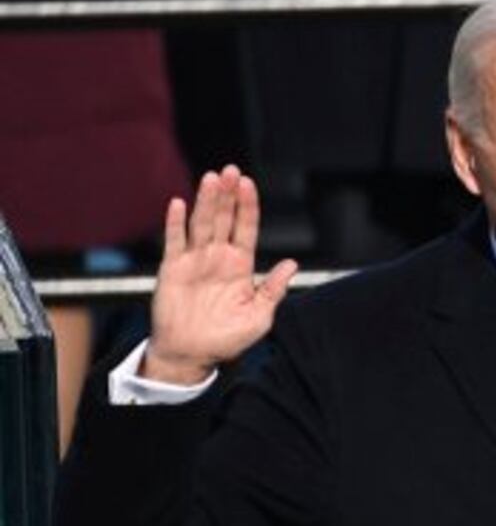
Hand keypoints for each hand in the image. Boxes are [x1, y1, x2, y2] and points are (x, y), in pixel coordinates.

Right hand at [142, 166, 296, 384]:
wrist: (192, 354)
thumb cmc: (227, 338)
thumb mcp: (259, 316)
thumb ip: (273, 289)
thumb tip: (292, 264)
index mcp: (240, 265)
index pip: (246, 228)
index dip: (248, 206)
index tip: (249, 184)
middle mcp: (218, 257)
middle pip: (224, 219)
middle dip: (228, 195)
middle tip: (231, 170)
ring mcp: (195, 260)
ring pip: (202, 224)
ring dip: (206, 201)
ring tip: (211, 179)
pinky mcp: (173, 268)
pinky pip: (174, 242)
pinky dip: (175, 223)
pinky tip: (178, 204)